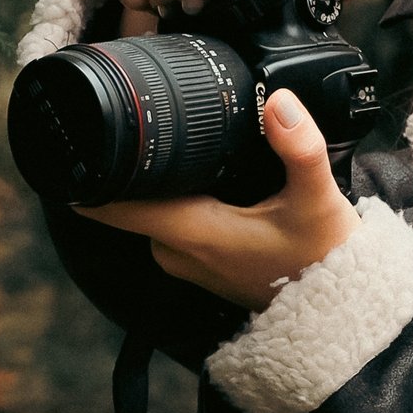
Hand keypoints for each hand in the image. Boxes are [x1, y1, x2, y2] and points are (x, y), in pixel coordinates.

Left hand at [73, 88, 362, 310]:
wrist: (339, 311)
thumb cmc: (324, 259)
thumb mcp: (318, 198)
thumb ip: (300, 147)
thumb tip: (280, 101)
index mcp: (191, 232)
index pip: (112, 204)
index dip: (87, 172)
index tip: (73, 141)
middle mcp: (177, 251)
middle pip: (131, 196)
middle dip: (136, 163)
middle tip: (152, 120)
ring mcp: (186, 263)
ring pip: (153, 208)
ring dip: (162, 182)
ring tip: (188, 147)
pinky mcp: (199, 265)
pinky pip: (171, 224)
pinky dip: (181, 200)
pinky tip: (210, 181)